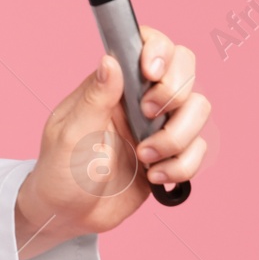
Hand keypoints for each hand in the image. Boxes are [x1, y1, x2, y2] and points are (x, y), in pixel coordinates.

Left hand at [14, 27, 209, 258]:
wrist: (69, 214)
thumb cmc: (60, 170)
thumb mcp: (70, 134)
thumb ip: (94, 97)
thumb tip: (109, 60)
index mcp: (111, 86)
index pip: (146, 45)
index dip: (159, 49)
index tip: (152, 73)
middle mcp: (138, 100)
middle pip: (185, 71)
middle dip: (176, 93)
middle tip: (148, 115)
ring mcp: (157, 126)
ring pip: (198, 110)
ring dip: (177, 137)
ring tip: (144, 157)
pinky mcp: (171, 154)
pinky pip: (199, 150)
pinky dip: (182, 166)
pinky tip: (154, 177)